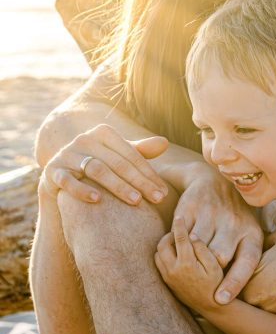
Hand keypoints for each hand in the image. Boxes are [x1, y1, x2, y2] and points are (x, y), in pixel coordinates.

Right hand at [41, 124, 168, 204]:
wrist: (61, 176)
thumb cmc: (97, 166)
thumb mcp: (118, 157)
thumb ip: (139, 151)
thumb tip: (165, 142)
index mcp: (103, 133)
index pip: (131, 155)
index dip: (149, 174)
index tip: (163, 193)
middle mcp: (84, 140)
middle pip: (118, 163)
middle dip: (139, 182)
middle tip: (156, 199)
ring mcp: (67, 155)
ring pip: (97, 169)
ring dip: (118, 186)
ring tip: (136, 201)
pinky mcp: (53, 171)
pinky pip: (68, 181)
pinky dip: (82, 189)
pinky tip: (97, 200)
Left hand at [155, 217, 223, 312]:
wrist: (210, 306)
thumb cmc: (216, 284)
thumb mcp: (214, 265)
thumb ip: (203, 249)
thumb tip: (192, 235)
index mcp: (187, 264)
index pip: (179, 239)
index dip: (179, 226)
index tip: (180, 217)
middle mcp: (174, 270)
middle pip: (163, 245)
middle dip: (169, 235)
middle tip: (178, 231)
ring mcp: (168, 277)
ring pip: (158, 254)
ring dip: (165, 245)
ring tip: (176, 242)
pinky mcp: (166, 281)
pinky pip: (158, 263)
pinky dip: (163, 254)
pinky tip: (174, 253)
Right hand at [172, 172, 263, 302]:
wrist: (215, 182)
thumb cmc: (235, 220)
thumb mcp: (249, 234)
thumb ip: (244, 260)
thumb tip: (234, 298)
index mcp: (251, 234)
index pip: (246, 263)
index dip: (233, 283)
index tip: (220, 300)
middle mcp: (234, 223)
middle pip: (219, 257)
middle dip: (209, 272)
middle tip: (200, 280)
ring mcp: (212, 213)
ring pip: (197, 246)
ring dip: (191, 257)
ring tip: (188, 265)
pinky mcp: (191, 207)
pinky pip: (182, 233)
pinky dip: (178, 242)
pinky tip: (179, 246)